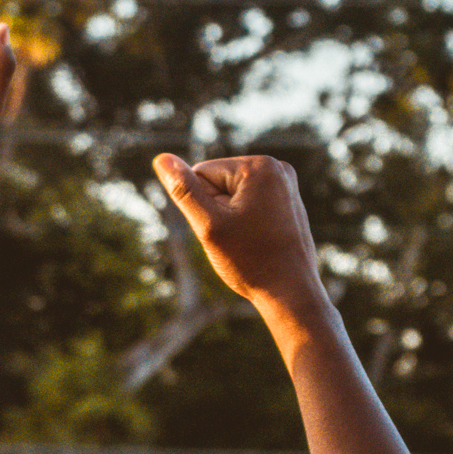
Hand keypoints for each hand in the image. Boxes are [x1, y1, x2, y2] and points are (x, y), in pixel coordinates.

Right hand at [150, 154, 324, 311]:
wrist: (291, 294)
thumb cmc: (251, 261)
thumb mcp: (208, 225)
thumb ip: (184, 190)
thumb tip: (161, 159)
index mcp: (260, 166)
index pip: (202, 175)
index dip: (204, 207)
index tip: (229, 229)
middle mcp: (277, 168)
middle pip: (217, 183)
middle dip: (218, 211)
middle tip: (239, 239)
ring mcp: (285, 185)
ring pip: (231, 196)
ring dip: (229, 219)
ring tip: (250, 241)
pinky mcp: (287, 201)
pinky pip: (248, 205)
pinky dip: (245, 223)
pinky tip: (260, 242)